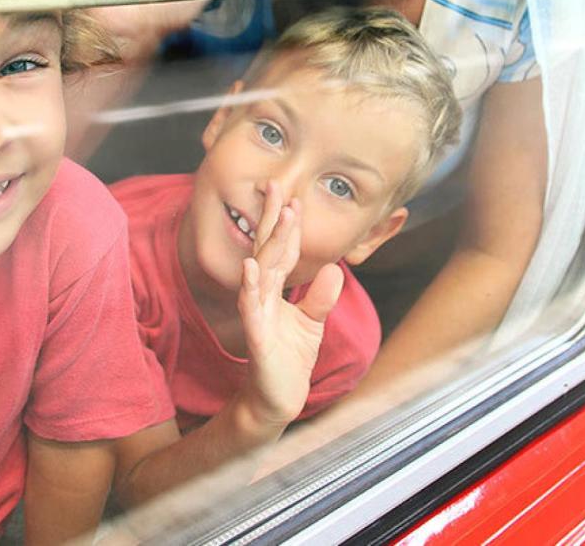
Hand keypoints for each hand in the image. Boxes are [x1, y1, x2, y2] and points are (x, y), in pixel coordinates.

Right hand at [237, 182, 344, 428]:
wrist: (278, 398)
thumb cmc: (290, 358)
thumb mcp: (312, 323)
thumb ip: (322, 296)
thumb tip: (334, 268)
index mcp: (276, 290)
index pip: (281, 250)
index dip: (288, 225)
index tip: (292, 195)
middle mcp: (263, 295)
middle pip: (267, 249)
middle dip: (272, 218)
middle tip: (276, 185)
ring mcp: (257, 313)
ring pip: (263, 270)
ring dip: (270, 242)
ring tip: (278, 215)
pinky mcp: (257, 335)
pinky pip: (252, 307)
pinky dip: (250, 286)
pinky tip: (251, 266)